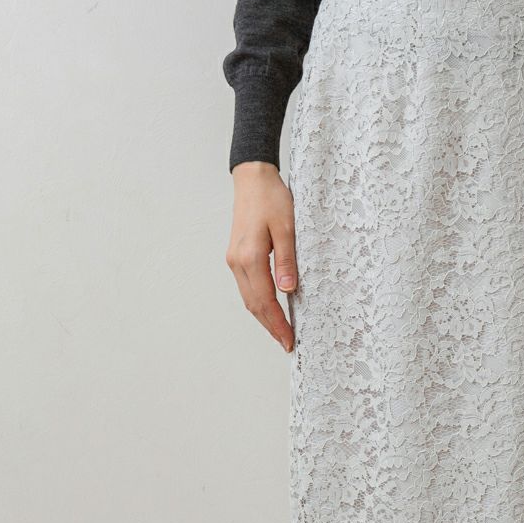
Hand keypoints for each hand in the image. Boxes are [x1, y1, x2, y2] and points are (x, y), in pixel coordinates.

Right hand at [226, 161, 297, 351]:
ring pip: (248, 299)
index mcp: (250, 257)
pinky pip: (247, 288)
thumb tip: (288, 291)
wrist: (252, 178)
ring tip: (280, 333)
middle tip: (287, 344)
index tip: (289, 341)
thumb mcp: (287, 228)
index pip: (265, 301)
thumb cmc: (272, 199)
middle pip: (253, 305)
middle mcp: (237, 262)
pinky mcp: (236, 256)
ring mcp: (234, 260)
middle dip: (271, 327)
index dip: (278, 324)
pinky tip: (270, 310)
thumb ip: (287, 260)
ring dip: (263, 318)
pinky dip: (258, 304)